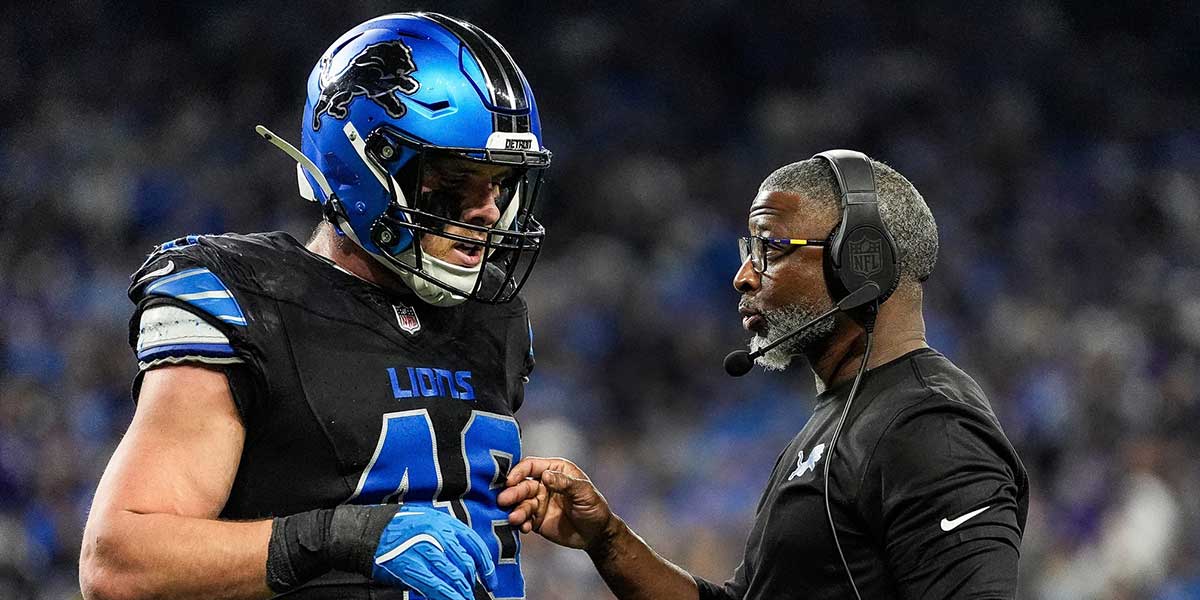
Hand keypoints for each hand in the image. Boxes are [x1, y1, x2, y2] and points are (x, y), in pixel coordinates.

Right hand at [370, 505, 498, 599]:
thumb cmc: (394, 527)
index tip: (490, 579)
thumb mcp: (425, 521)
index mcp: (444, 522)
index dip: (486, 565)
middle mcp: (439, 534)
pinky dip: (449, 597)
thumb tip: (459, 561)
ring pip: (455, 576)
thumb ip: (444, 537)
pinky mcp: (413, 567)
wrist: (366, 531)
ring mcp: (426, 550)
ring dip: (463, 593)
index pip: (475, 544)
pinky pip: (437, 586)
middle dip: (472, 583)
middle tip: (473, 594)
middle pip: (466, 563)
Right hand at [498, 457, 616, 549]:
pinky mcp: (536, 520)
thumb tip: (545, 475)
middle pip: (522, 485)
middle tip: (503, 500)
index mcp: (555, 470)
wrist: (596, 535)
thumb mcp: (584, 492)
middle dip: (512, 493)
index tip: (510, 481)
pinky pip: (524, 519)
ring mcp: (538, 502)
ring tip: (514, 519)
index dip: (518, 472)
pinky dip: (521, 523)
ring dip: (516, 510)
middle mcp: (543, 484)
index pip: (531, 466)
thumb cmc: (595, 508)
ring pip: (521, 504)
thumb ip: (565, 483)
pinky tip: (524, 528)